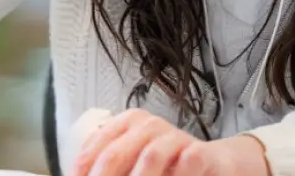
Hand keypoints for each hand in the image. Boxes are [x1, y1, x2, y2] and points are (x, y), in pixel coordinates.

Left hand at [69, 108, 270, 175]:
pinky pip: (188, 162)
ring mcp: (175, 137)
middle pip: (116, 153)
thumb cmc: (166, 167)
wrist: (212, 164)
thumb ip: (111, 169)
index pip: (95, 148)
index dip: (82, 170)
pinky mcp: (200, 153)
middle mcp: (149, 126)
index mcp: (127, 124)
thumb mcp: (133, 163)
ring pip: (150, 157)